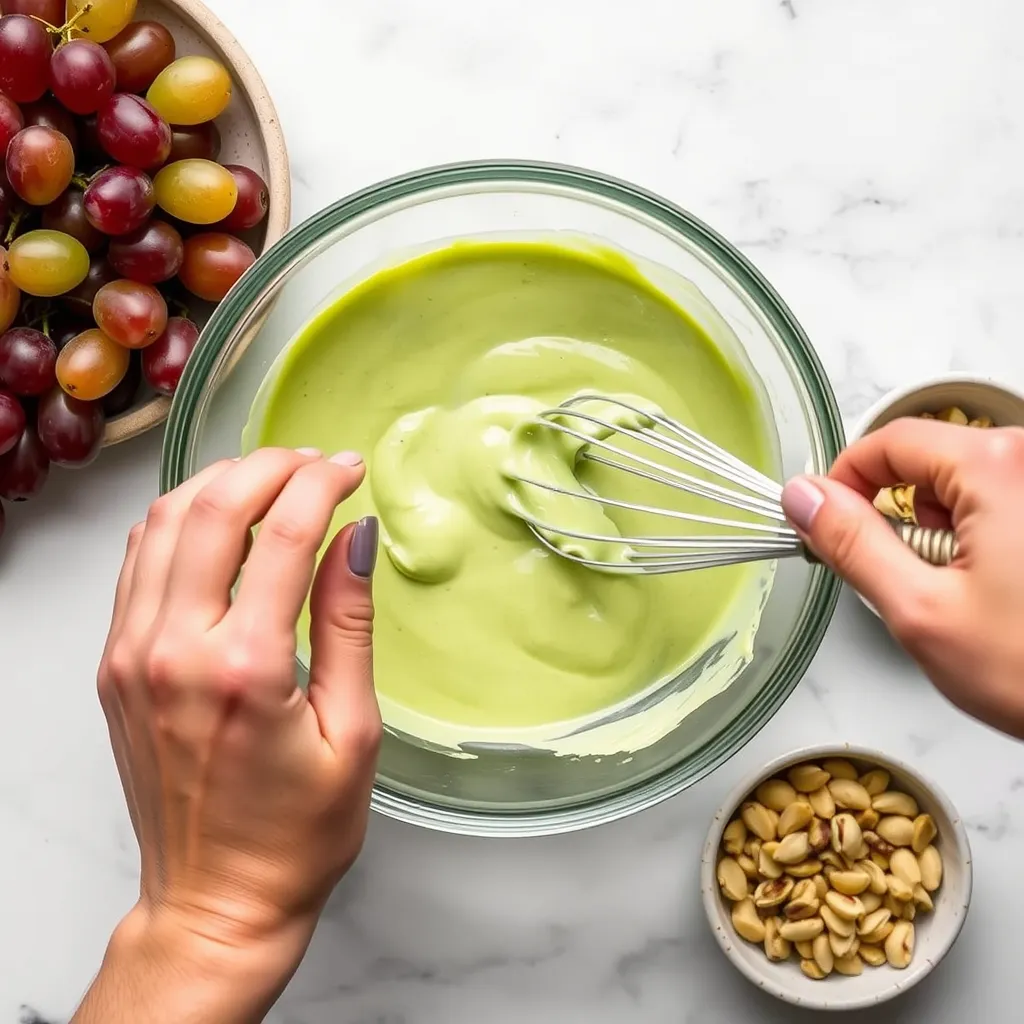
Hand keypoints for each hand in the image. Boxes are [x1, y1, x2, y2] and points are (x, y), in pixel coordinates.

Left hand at [74, 448, 381, 1023]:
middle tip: (313, 461)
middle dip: (269, 466)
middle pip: (213, 509)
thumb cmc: (295, 835)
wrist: (216, 900)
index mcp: (244, 670)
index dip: (322, 484)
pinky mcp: (115, 666)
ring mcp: (132, 655)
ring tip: (270, 477)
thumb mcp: (353, 731)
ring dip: (218, 482)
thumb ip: (349, 622)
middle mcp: (173, 652)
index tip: (351, 468)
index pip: (282, 534)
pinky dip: (176, 520)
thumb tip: (356, 536)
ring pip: (162, 522)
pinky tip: (215, 517)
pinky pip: (137, 563)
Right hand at [782, 419, 1023, 738]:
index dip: (843, 483)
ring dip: (942, 536)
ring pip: (962, 487)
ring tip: (960, 596)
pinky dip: (977, 541)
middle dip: (899, 519)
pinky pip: (997, 503)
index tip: (825, 525)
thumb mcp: (921, 610)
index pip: (888, 441)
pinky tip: (993, 592)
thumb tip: (805, 497)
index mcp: (997, 467)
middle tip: (906, 582)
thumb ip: (852, 544)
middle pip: (926, 462)